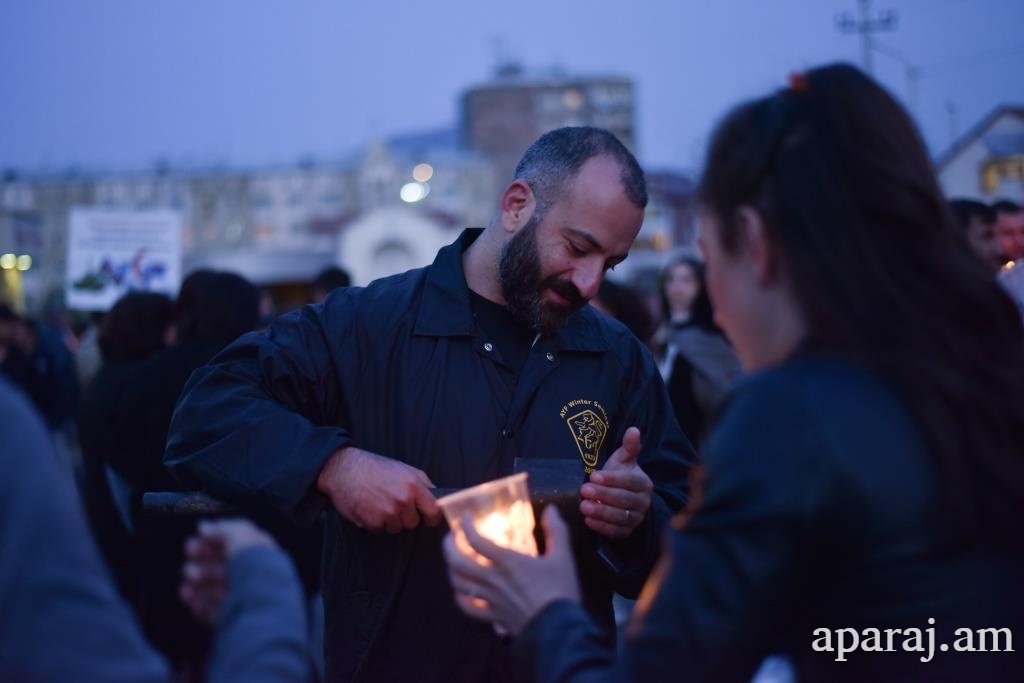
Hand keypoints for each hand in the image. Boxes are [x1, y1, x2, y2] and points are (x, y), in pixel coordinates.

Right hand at [179, 518, 274, 625]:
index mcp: (260, 556)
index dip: (212, 541)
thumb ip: (223, 528)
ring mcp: (240, 600)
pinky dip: (196, 602)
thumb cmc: (255, 567)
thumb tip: (204, 527)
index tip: (196, 540)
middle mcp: (251, 578)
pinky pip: (208, 610)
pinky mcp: (230, 620)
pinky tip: (188, 595)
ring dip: (196, 581)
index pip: (233, 547)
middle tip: (191, 559)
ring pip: (211, 589)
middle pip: (219, 567)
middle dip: (201, 561)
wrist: (259, 605)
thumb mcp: (243, 535)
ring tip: (190, 580)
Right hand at [317, 446, 441, 532]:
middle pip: (413, 523)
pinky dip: (376, 523)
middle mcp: (403, 500)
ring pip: (397, 529)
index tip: (428, 518)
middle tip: (393, 503)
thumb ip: (423, 484)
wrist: (344, 469)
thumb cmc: (375, 467)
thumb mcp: (404, 468)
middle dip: (406, 517)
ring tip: (380, 504)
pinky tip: (370, 508)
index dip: (432, 517)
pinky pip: (381, 531)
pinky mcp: (373, 522)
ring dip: (390, 521)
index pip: (434, 512)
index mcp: (414, 486)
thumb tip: (438, 499)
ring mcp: (388, 512)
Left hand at [443, 506, 579, 636]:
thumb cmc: (559, 590)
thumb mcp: (563, 557)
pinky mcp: (492, 616)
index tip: (464, 518)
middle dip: (449, 547)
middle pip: (458, 562)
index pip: (476, 540)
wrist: (558, 629)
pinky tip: (461, 592)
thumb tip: (551, 510)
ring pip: (459, 584)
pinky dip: (460, 598)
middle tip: (450, 537)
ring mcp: (490, 599)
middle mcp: (493, 579)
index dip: (466, 527)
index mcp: (508, 561)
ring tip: (453, 561)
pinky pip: (468, 608)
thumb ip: (556, 531)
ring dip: (452, 570)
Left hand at [579, 426, 652, 539]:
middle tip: (584, 490)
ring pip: (620, 517)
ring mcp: (636, 519)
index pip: (629, 482)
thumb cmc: (619, 476)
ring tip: (584, 506)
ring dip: (601, 512)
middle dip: (603, 495)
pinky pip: (616, 532)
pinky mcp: (627, 532)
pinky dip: (602, 527)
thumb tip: (634, 430)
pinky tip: (588, 521)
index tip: (593, 475)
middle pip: (623, 500)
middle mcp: (643, 502)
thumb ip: (629, 447)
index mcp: (643, 483)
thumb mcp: (623, 460)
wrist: (620, 497)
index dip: (611, 479)